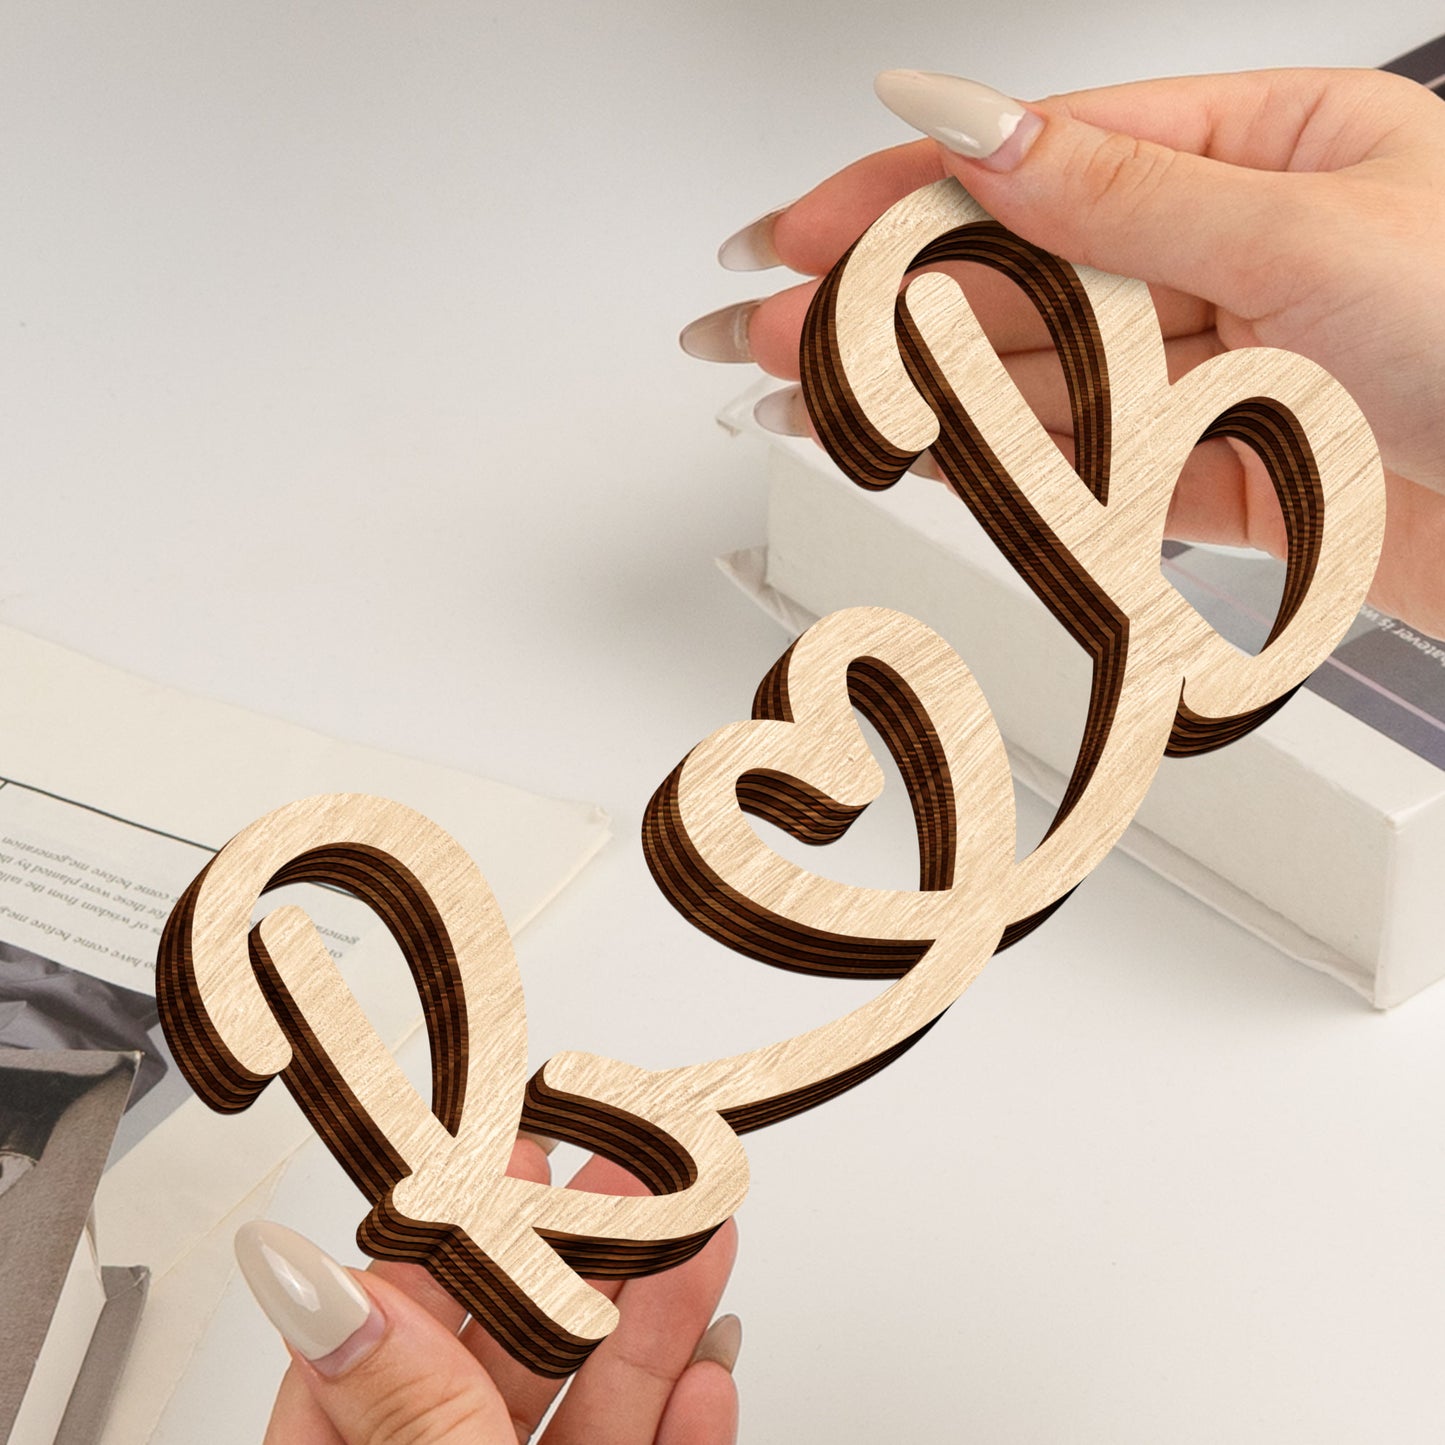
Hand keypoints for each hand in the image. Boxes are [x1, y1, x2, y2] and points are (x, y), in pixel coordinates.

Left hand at [236, 1137, 739, 1443]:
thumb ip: (403, 1409)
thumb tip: (311, 1284)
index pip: (381, 1338)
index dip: (446, 1233)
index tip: (503, 1148)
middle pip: (505, 1356)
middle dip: (583, 1255)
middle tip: (630, 1164)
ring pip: (592, 1412)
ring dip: (656, 1325)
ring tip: (698, 1232)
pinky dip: (684, 1430)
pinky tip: (707, 1373)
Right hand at [685, 67, 1444, 637]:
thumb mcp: (1306, 234)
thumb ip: (1121, 198)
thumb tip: (979, 124)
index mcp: (1269, 148)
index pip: (1048, 160)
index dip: (909, 193)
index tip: (799, 228)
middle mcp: (1237, 256)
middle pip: (1023, 278)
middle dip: (883, 305)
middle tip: (759, 329)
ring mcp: (1221, 375)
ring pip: (1038, 379)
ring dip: (915, 392)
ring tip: (799, 396)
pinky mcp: (1218, 480)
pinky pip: (1084, 472)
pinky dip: (994, 469)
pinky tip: (908, 455)